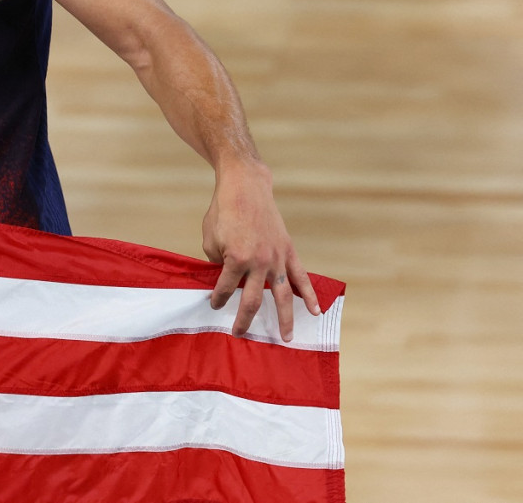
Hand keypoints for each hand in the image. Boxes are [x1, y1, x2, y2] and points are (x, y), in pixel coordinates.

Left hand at [202, 163, 319, 340]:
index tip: (215, 305)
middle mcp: (259, 262)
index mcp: (236, 259)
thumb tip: (225, 278)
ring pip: (283, 296)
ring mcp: (276, 258)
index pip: (225, 288)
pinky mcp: (288, 251)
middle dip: (245, 320)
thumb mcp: (210, 237)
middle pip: (253, 301)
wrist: (245, 188)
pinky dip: (309, 295)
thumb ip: (217, 261)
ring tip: (285, 338)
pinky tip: (315, 311)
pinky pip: (301, 278)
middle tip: (239, 334)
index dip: (218, 299)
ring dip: (284, 319)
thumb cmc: (222, 212)